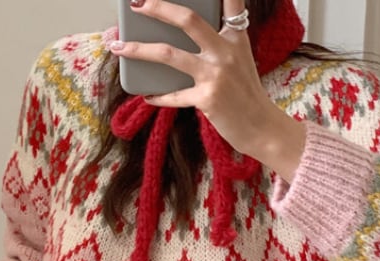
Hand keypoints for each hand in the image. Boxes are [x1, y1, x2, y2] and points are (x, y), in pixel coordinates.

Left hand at [111, 0, 305, 180]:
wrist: (262, 128)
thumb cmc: (246, 96)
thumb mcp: (239, 61)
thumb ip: (217, 45)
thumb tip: (177, 43)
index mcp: (234, 38)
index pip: (231, 3)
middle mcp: (225, 52)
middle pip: (187, 19)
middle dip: (158, 8)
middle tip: (136, 4)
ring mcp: (215, 75)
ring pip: (169, 54)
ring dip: (138, 49)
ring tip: (118, 46)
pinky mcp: (207, 99)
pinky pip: (173, 95)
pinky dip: (157, 96)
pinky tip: (146, 95)